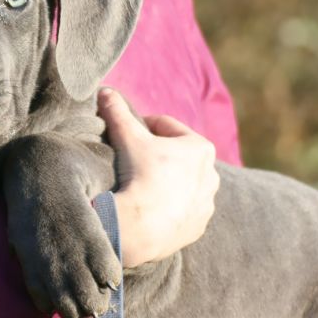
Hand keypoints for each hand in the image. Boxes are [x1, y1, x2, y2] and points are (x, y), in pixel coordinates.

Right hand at [97, 87, 219, 268]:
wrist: (144, 226)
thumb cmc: (142, 174)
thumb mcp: (128, 136)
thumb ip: (118, 111)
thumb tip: (105, 91)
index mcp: (200, 148)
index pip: (166, 127)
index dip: (143, 126)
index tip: (127, 133)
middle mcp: (211, 174)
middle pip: (177, 156)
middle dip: (157, 155)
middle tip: (132, 159)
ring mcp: (206, 203)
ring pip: (182, 184)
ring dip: (165, 182)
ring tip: (141, 185)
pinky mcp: (198, 226)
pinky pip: (182, 211)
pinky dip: (169, 207)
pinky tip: (150, 208)